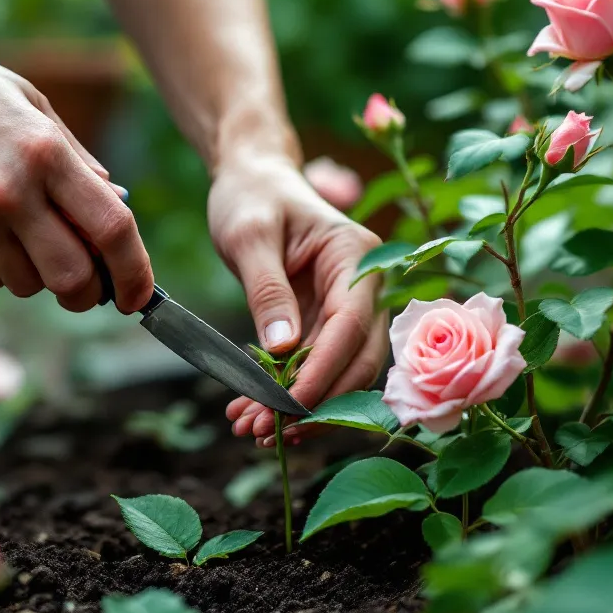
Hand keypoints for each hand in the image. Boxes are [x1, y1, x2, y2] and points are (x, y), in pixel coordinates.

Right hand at [0, 33, 154, 312]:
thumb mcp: (33, 105)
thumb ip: (79, 161)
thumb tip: (117, 208)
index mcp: (44, 153)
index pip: (112, 230)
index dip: (135, 273)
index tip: (139, 295)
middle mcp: (9, 193)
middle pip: (71, 278)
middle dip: (88, 293)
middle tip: (88, 285)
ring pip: (24, 285)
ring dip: (34, 274)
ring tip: (17, 232)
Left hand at [209, 157, 387, 446]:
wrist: (251, 180)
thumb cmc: (252, 197)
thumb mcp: (250, 237)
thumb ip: (267, 292)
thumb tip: (282, 351)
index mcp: (356, 256)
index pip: (351, 326)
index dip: (324, 372)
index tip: (288, 407)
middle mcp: (363, 285)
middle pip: (357, 360)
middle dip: (316, 402)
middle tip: (265, 432)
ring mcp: (346, 307)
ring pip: (337, 372)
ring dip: (298, 407)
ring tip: (249, 430)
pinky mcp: (324, 322)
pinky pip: (313, 367)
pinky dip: (285, 393)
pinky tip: (250, 413)